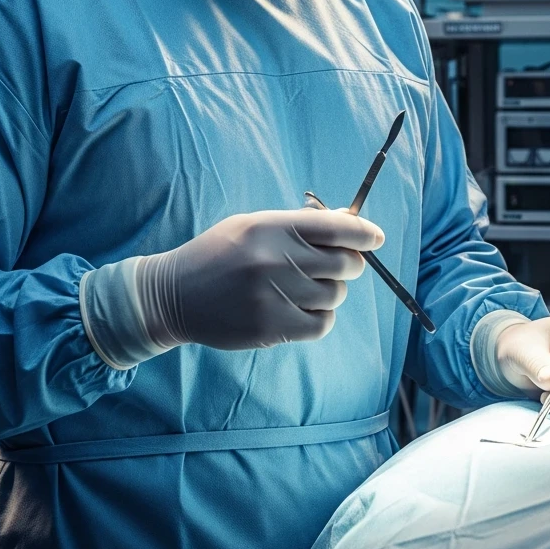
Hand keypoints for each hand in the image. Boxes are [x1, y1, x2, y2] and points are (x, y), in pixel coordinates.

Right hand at [135, 207, 384, 350]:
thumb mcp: (253, 226)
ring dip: (329, 292)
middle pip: (345, 263)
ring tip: (304, 288)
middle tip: (335, 266)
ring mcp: (274, 295)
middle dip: (349, 264)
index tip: (376, 237)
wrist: (173, 295)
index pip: (336, 226)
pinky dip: (320, 318)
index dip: (364, 232)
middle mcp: (275, 258)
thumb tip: (348, 220)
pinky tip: (301, 310)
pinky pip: (322, 323)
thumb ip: (299, 224)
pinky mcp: (271, 327)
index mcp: (272, 226)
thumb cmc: (218, 254)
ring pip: (335, 294)